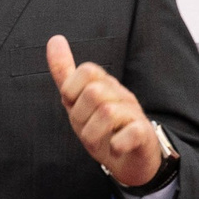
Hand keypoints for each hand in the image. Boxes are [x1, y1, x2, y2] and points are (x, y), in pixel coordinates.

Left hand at [46, 36, 162, 186]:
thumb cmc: (101, 128)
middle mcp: (121, 95)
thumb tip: (54, 39)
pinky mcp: (144, 133)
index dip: (72, 89)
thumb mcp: (77, 102)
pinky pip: (130, 133)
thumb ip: (65, 73)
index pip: (87, 70)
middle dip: (80, 116)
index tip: (74, 106)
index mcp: (104, 85)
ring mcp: (134, 113)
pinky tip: (115, 148)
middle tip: (86, 127)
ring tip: (98, 140)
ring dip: (93, 134)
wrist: (130, 159)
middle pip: (93, 92)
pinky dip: (117, 144)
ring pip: (107, 112)